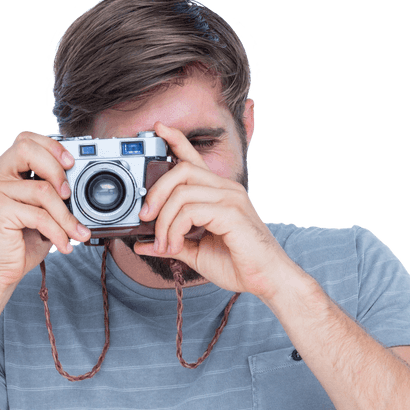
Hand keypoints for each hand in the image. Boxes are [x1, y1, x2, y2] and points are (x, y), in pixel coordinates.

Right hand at [0, 131, 91, 292]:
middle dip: (56, 169)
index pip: (26, 141)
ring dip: (65, 215)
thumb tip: (79, 188)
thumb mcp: (40, 213)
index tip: (70, 164)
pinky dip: (58, 232)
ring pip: (41, 190)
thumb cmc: (19, 244)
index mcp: (3, 171)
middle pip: (27, 150)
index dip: (51, 147)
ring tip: (77, 233)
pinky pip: (39, 215)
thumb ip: (51, 194)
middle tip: (69, 194)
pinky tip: (64, 245)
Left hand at [134, 122, 308, 300]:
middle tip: (145, 218)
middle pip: (181, 170)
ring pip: (182, 192)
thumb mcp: (196, 252)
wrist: (266, 279)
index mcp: (218, 193)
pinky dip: (175, 229)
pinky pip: (190, 211)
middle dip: (156, 192)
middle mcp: (225, 189)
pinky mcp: (231, 212)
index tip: (158, 129)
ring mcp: (230, 198)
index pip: (195, 158)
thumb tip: (143, 244)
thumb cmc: (238, 264)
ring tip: (164, 244)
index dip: (176, 140)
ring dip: (164, 220)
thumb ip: (172, 243)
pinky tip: (175, 246)